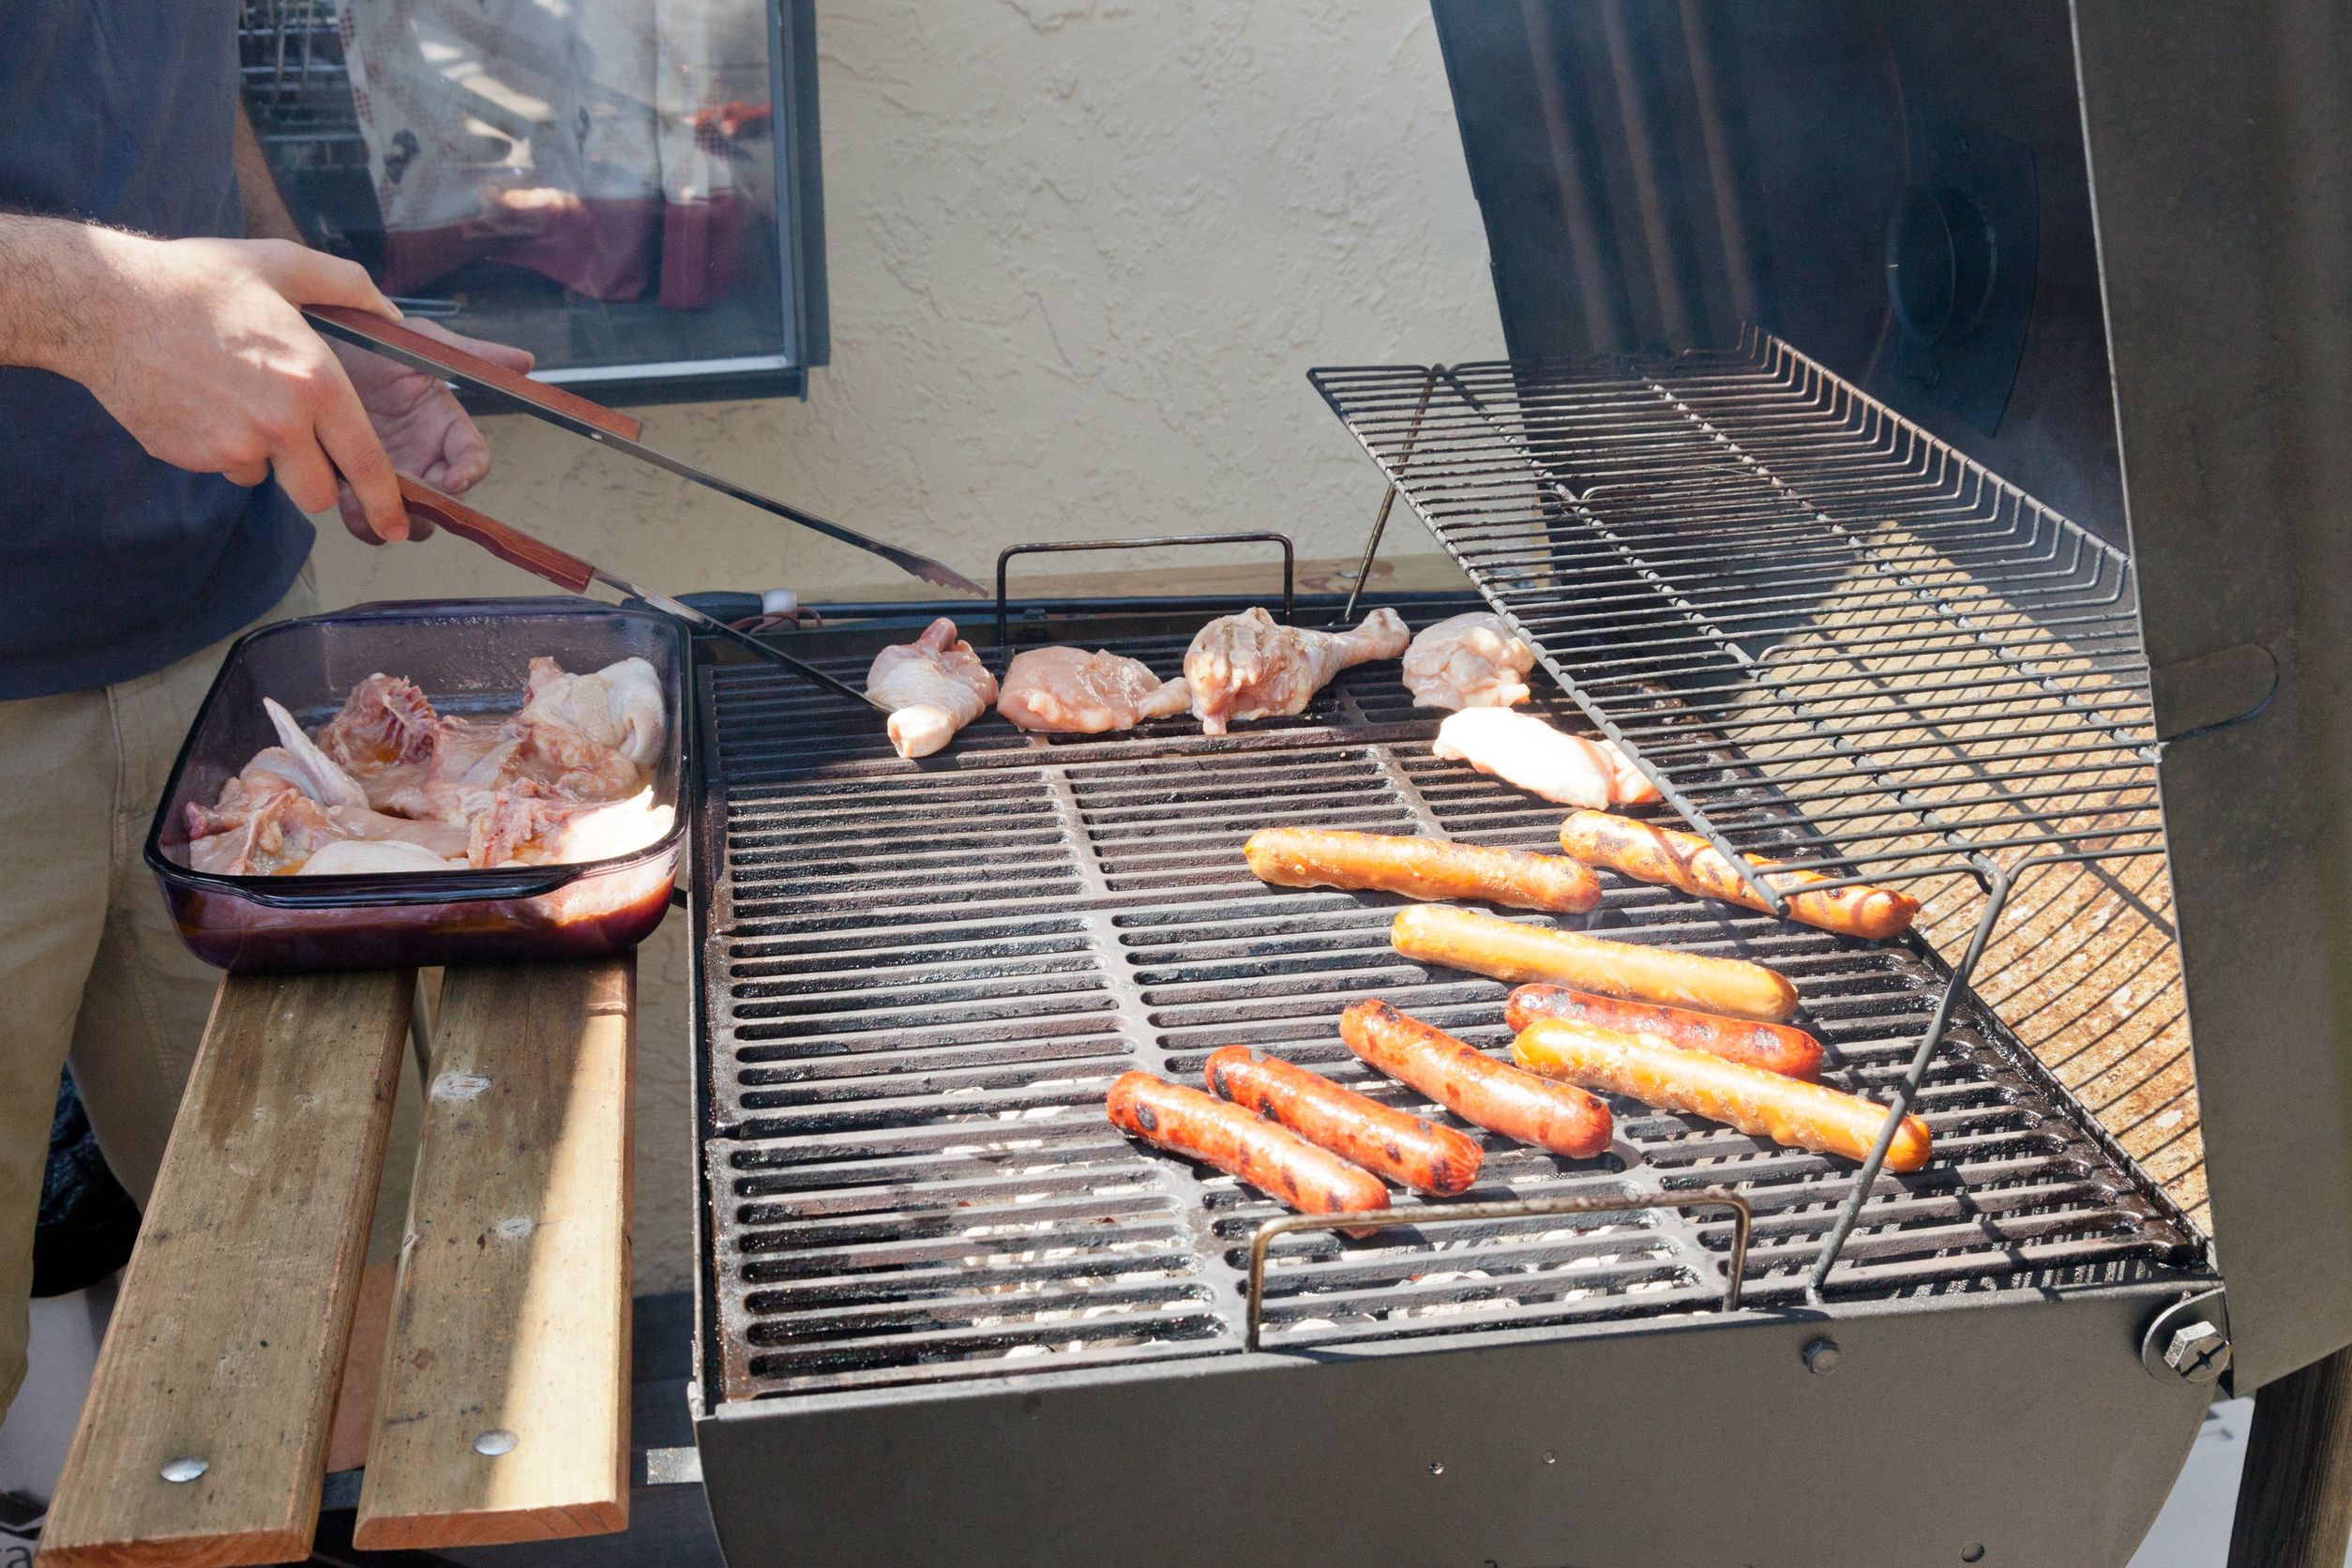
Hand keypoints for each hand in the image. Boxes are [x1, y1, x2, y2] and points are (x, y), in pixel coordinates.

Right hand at [55, 233, 414, 541]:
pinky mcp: (191, 457)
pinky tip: (205, 403)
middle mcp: (280, 425)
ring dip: (268, 459)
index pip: (367, 463)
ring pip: (270, 480)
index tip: (396, 525)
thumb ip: (347, 286)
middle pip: (320, 495)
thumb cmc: (195, 280)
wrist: (105, 305)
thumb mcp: (281, 263)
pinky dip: (225, 449)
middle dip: (318, 479)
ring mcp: (232, 446)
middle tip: (301, 440)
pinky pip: (226, 468)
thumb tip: (392, 314)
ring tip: (241, 401)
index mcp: (315, 383)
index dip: (387, 502)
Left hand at [331, 320, 533, 543]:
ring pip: (400, 516)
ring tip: (359, 499)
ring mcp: (385, 471)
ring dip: (385, 518)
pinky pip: (360, 513)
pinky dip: (354, 514)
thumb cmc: (369, 338)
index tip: (451, 479)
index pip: (472, 461)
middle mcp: (421, 456)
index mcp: (445, 427)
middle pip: (439, 504)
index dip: (468, 474)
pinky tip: (338, 492)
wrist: (312, 339)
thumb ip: (473, 354)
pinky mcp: (349, 479)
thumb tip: (526, 360)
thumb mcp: (422, 341)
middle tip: (401, 497)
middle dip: (424, 509)